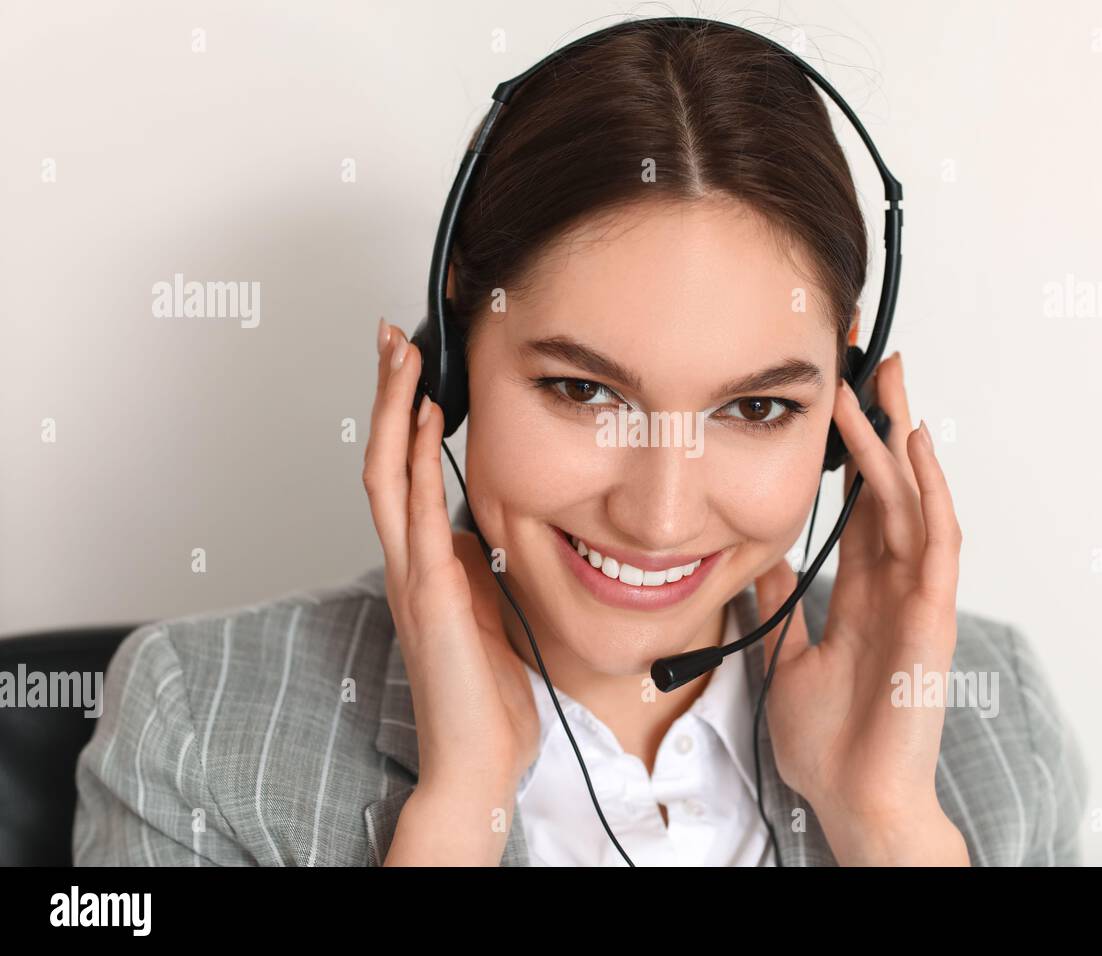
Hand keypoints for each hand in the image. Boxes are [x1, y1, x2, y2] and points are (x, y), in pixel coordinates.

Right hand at [362, 318, 539, 800]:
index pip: (401, 473)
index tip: (411, 369)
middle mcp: (407, 563)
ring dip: (394, 413)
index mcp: (421, 564)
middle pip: (381, 459)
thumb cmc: (484, 693)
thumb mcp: (484, 607)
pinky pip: (418, 518)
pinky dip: (420, 465)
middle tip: (392, 339)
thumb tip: (474, 524)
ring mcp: (412, 578)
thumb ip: (472, 565)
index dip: (401, 418)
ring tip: (403, 358)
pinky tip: (428, 425)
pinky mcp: (430, 598)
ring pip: (388, 477)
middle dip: (386, 396)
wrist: (479, 756)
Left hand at [754, 352, 963, 852]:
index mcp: (864, 591)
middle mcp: (895, 585)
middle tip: (876, 361)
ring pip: (916, 502)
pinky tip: (916, 450)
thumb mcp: (788, 656)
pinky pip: (937, 545)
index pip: (863, 504)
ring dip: (902, 442)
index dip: (855, 451)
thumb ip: (782, 606)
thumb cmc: (830, 741)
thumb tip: (759, 562)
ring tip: (887, 384)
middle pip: (895, 488)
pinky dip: (930, 494)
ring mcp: (918, 599)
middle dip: (888, 424)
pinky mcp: (931, 620)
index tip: (841, 399)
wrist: (851, 801)